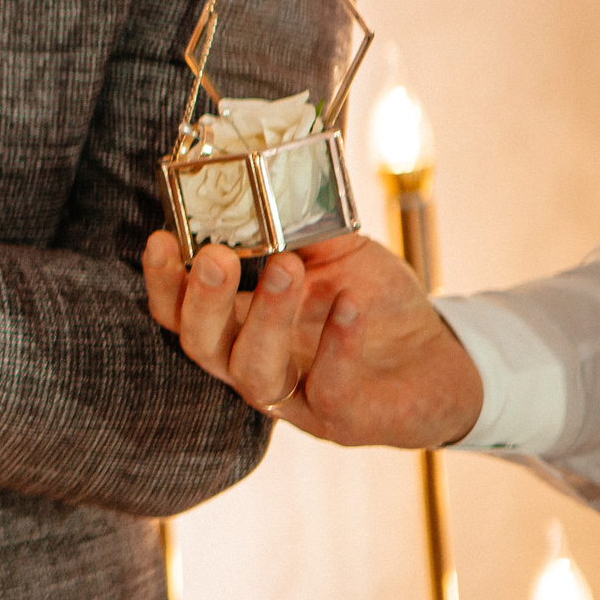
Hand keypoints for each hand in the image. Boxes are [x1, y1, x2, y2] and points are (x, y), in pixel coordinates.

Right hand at [142, 230, 483, 449]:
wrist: (438, 354)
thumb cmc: (372, 301)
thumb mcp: (336, 251)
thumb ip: (300, 225)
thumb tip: (273, 181)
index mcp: (237, 324)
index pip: (178, 312)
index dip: (162, 281)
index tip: (162, 239)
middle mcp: (251, 363)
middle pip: (201, 346)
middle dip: (202, 301)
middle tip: (216, 257)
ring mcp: (293, 397)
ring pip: (253, 372)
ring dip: (265, 319)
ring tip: (288, 268)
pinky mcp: (341, 418)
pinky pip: (328, 388)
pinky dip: (336, 347)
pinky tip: (350, 307)